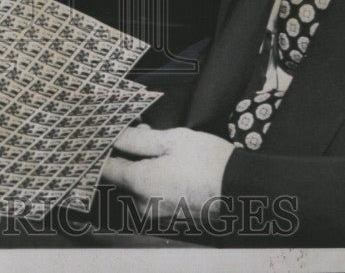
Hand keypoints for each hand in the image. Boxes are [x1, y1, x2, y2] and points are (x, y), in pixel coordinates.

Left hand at [102, 124, 234, 218]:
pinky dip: (153, 177)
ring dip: (141, 163)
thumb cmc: (208, 161)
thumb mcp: (172, 140)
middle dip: (127, 152)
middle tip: (141, 129)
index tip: (107, 134)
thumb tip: (115, 136)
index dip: (103, 148)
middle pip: (121, 175)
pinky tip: (168, 161)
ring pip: (137, 183)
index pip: (105, 168)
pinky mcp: (168, 216)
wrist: (241, 189)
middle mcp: (142, 204)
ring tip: (158, 142)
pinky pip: (150, 193)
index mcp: (139, 183)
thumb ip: (138, 139)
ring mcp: (155, 213)